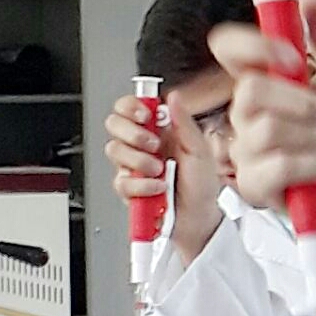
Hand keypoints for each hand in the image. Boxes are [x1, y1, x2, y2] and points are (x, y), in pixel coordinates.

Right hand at [105, 95, 221, 261]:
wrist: (199, 218)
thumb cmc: (201, 185)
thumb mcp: (200, 150)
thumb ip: (184, 123)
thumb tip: (173, 97)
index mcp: (158, 131)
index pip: (129, 107)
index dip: (131, 106)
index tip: (146, 116)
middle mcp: (141, 146)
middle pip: (114, 123)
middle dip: (133, 134)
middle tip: (154, 146)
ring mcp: (131, 166)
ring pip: (114, 150)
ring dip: (140, 161)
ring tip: (160, 172)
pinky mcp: (127, 188)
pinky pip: (121, 181)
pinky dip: (142, 185)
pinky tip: (157, 188)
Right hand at [217, 0, 315, 225]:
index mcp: (267, 82)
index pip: (228, 48)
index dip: (252, 44)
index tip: (292, 56)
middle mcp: (248, 112)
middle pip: (250, 90)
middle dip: (304, 103)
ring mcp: (246, 148)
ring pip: (266, 129)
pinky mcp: (253, 184)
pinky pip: (276, 164)